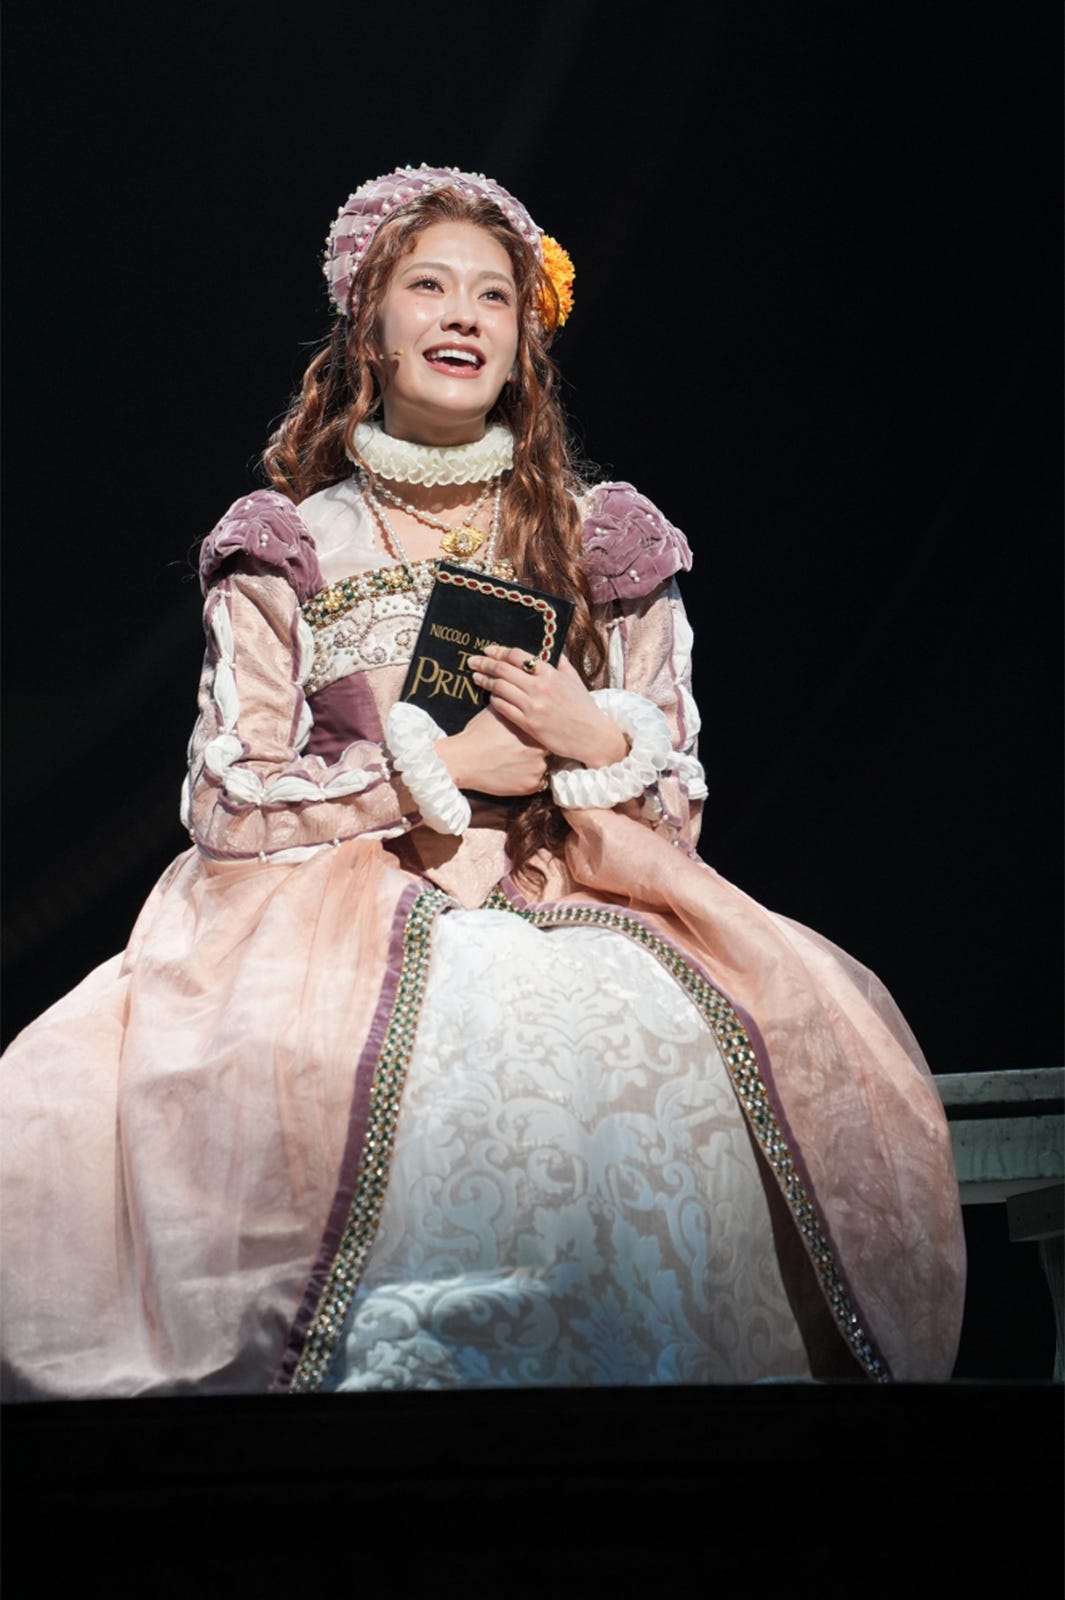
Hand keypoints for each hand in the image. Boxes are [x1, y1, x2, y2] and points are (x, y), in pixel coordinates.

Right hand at [437, 705, 549, 795]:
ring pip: (544, 766)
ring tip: (514, 762)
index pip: (547, 729)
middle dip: (537, 749)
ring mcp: (537, 768)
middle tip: (520, 750)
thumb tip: (520, 692)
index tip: (528, 735)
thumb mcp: (496, 711)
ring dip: (533, 765)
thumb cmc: (477, 734)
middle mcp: (540, 747)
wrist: (464, 760)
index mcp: (533, 728)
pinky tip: (512, 772)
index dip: (538, 732)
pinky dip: (527, 779)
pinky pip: (537, 782)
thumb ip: (513, 703)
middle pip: (548, 748)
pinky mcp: (531, 785)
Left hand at [468, 648, 627, 766]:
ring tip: (476, 677)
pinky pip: (504, 708)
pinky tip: (490, 696)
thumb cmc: (584, 707)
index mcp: (551, 673)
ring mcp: (533, 706)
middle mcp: (540, 687)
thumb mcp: (575, 680)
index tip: (488, 650)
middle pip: (504, 670)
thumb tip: (551, 649)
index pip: (518, 656)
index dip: (500, 651)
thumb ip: (560, 663)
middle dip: (485, 663)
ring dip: (485, 681)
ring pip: (500, 688)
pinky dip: (494, 700)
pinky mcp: (529, 724)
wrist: (592, 736)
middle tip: (472, 661)